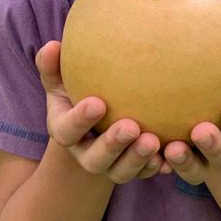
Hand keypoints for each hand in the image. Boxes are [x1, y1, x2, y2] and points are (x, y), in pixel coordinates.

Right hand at [36, 40, 166, 182]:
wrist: (97, 115)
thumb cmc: (78, 87)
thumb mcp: (61, 77)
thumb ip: (52, 65)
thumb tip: (51, 46)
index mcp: (65, 130)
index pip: (67, 131)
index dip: (80, 120)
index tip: (98, 102)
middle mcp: (85, 153)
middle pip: (95, 159)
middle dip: (113, 145)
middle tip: (131, 126)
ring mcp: (110, 164)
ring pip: (120, 171)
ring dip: (137, 159)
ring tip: (153, 141)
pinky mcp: (133, 168)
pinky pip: (144, 173)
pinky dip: (155, 167)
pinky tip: (168, 157)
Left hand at [164, 23, 220, 184]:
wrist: (200, 107)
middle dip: (215, 146)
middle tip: (200, 130)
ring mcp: (201, 162)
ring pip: (196, 171)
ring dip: (185, 162)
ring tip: (171, 147)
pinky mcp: (174, 166)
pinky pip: (166, 171)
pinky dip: (158, 166)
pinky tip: (146, 152)